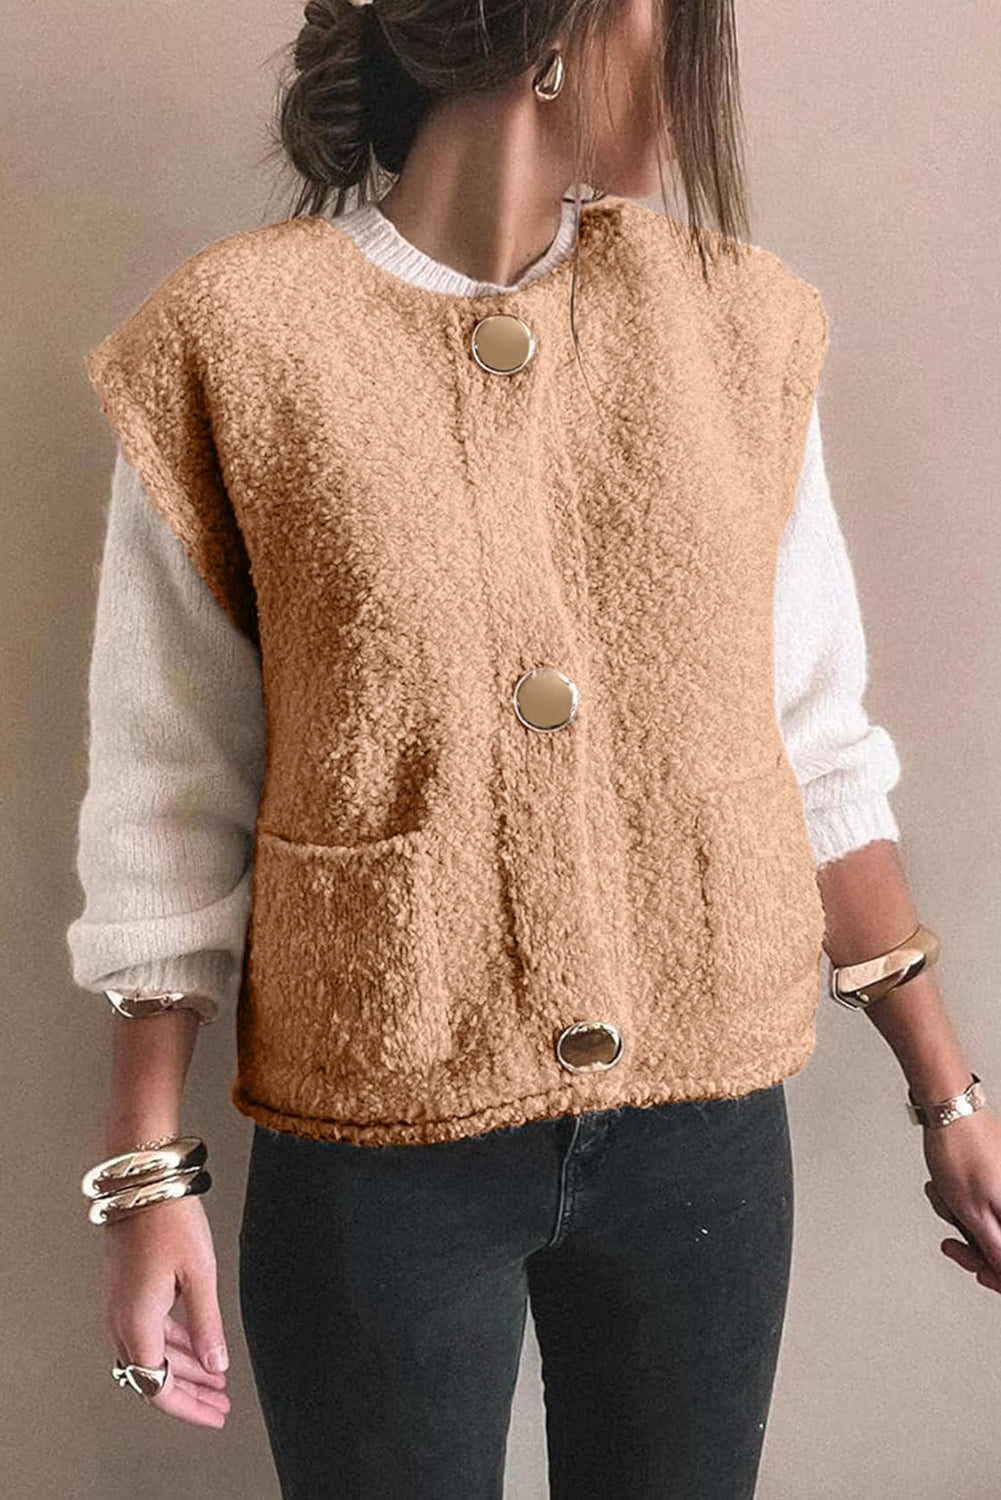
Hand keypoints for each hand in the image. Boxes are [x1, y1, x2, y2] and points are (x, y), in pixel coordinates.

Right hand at [102, 1194, 231, 1426]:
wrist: (141, 1183)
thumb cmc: (169, 1220)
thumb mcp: (199, 1273)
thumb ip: (207, 1323)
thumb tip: (216, 1364)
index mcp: (137, 1322)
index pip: (158, 1387)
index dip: (188, 1407)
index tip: (215, 1414)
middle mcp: (121, 1320)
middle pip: (153, 1376)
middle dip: (190, 1393)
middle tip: (221, 1402)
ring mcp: (121, 1306)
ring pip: (151, 1355)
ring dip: (184, 1369)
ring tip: (217, 1377)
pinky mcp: (126, 1292)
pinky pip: (148, 1332)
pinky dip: (174, 1345)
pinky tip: (198, 1346)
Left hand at [921, 1105, 1000, 1294]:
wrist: (950, 1110)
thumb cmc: (960, 1152)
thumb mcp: (975, 1214)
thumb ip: (996, 1249)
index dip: (996, 1274)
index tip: (979, 1274)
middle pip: (999, 1242)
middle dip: (972, 1242)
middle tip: (952, 1241)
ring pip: (986, 1222)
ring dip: (960, 1217)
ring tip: (944, 1197)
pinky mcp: (995, 1177)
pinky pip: (980, 1201)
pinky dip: (959, 1201)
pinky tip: (944, 1189)